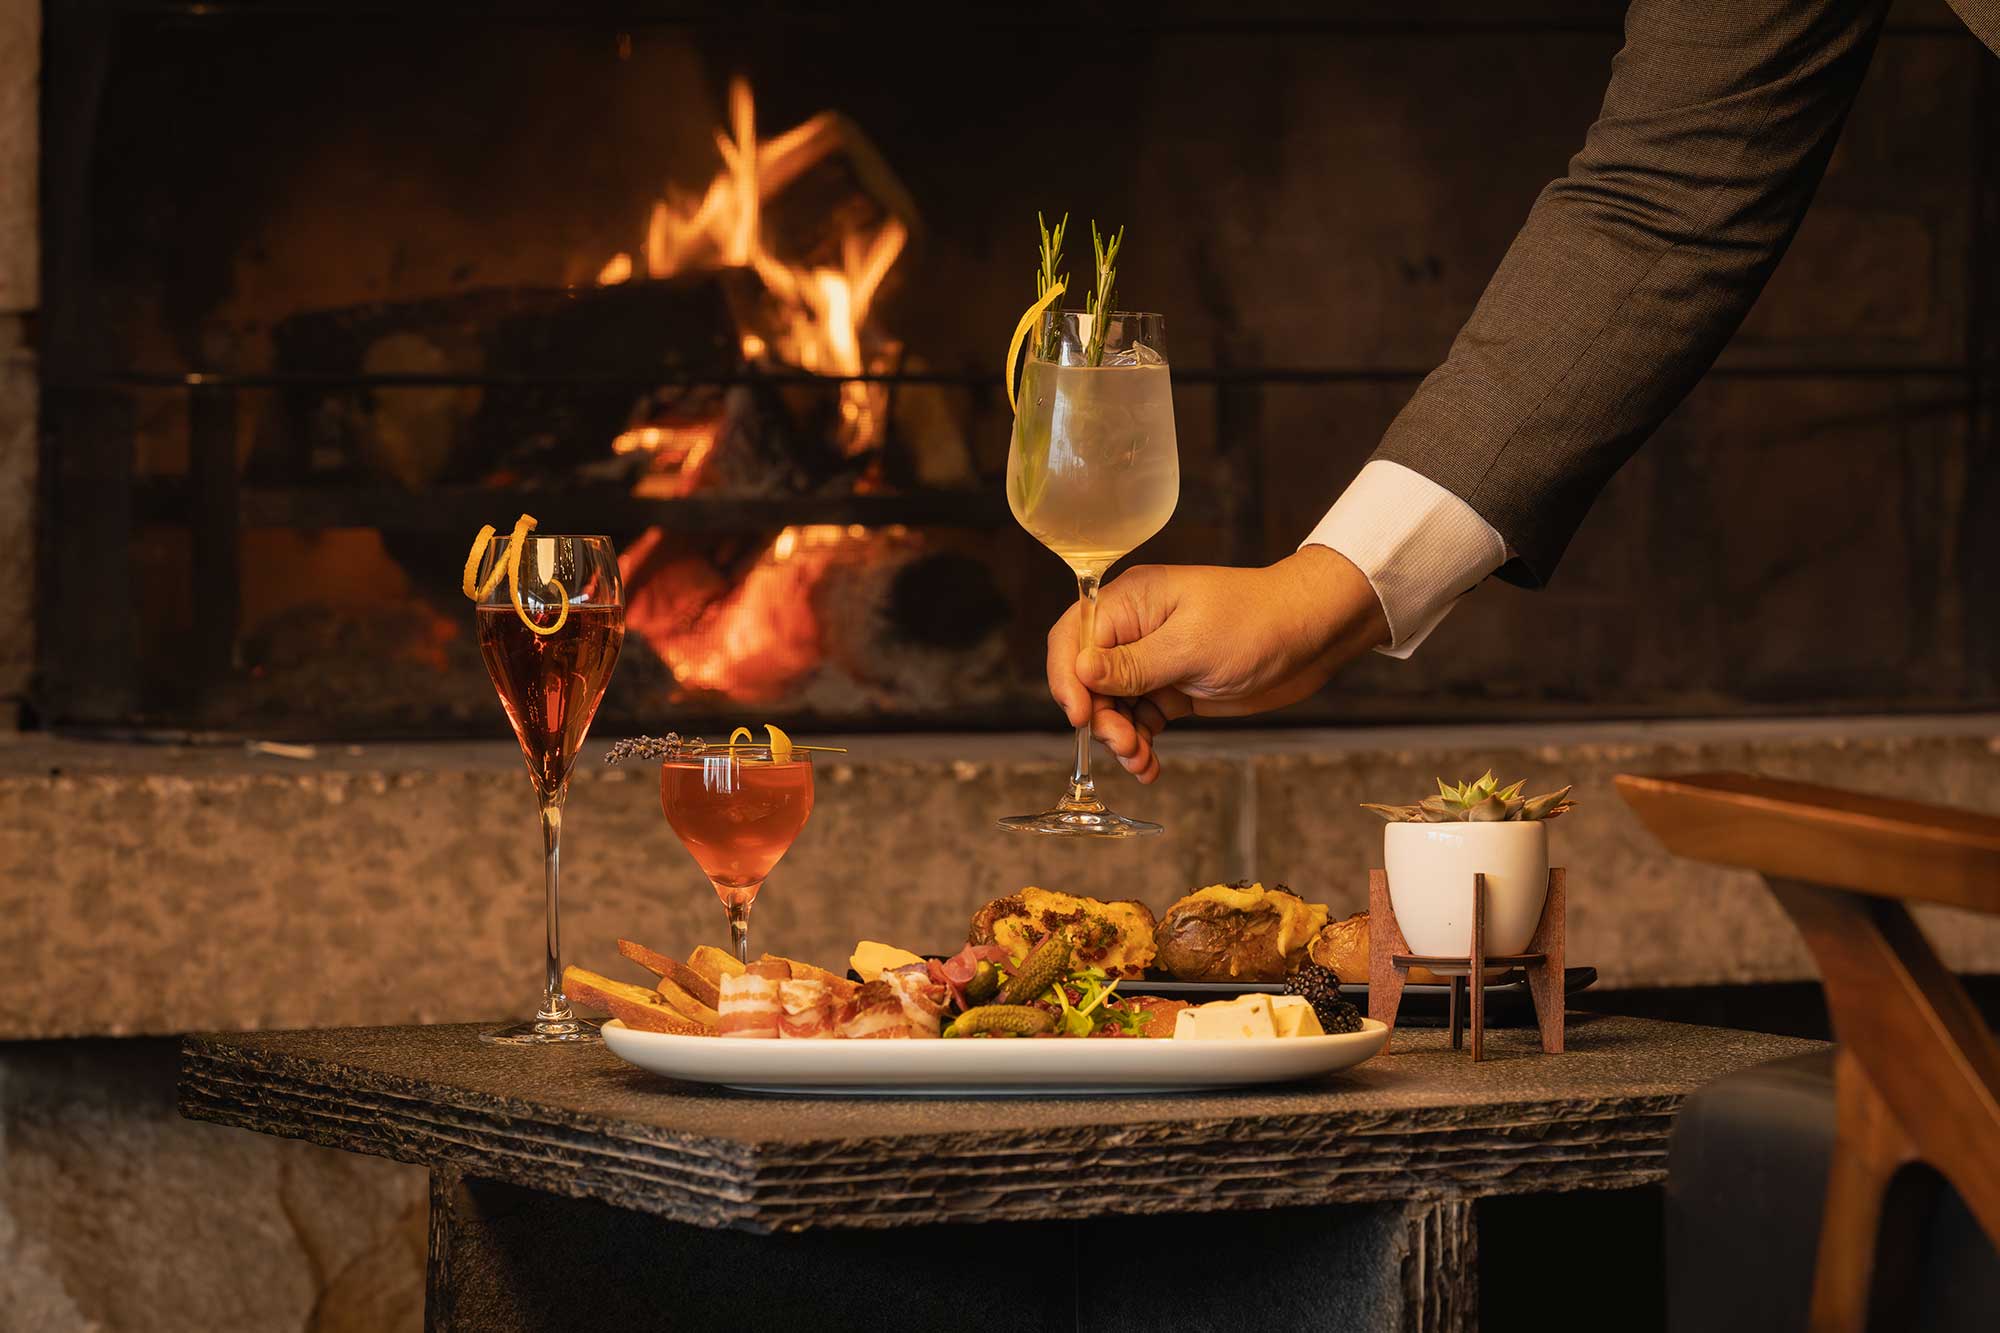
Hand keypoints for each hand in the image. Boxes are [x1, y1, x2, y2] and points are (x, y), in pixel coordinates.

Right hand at [1045, 546, 1389, 782]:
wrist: (1311, 635)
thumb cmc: (1257, 623)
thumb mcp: (1191, 645)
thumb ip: (1132, 664)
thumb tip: (1079, 669)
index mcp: (1131, 603)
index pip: (1074, 638)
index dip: (1068, 679)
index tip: (1081, 717)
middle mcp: (1135, 631)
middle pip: (1088, 680)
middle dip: (1100, 717)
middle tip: (1124, 745)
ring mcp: (1153, 661)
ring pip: (1113, 706)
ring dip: (1120, 738)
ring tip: (1140, 761)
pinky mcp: (1173, 688)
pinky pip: (1141, 720)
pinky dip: (1141, 744)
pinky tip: (1149, 766)